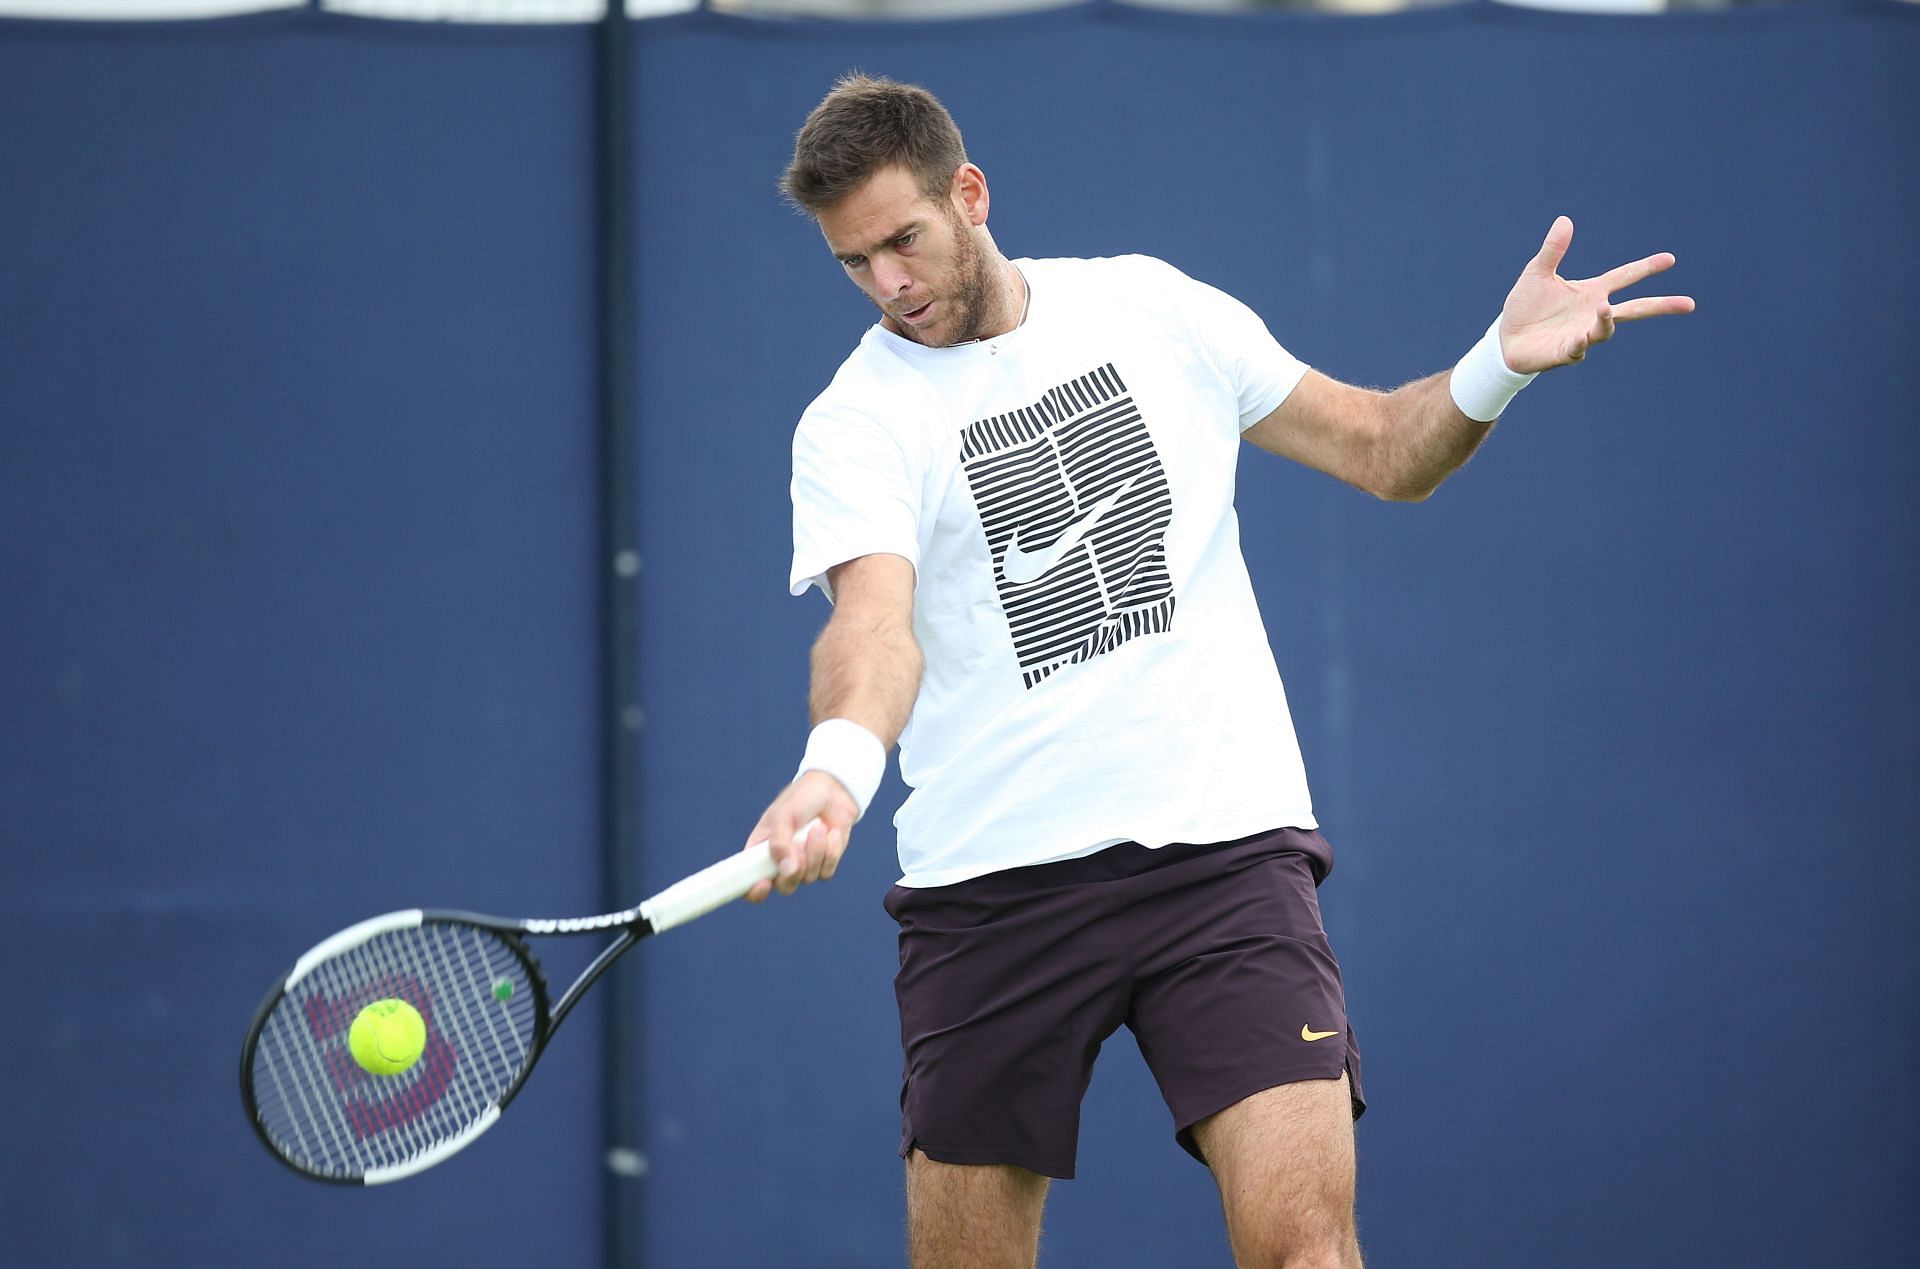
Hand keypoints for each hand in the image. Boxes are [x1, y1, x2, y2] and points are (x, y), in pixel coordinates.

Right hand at [742, 769, 859, 902]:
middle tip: (799, 843)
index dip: (753, 891)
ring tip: (817, 828)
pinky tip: (831, 833)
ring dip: (815, 852)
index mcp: (760, 851)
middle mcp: (780, 862)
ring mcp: (803, 865)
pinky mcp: (824, 864)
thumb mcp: (784, 814)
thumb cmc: (801, 799)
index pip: (748, 882)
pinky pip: (826, 872)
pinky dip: (831, 852)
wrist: (833, 790)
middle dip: (795, 869)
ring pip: (808, 878)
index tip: (764, 884)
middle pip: (784, 887)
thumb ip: (780, 842)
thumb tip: (787, 870)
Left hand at [1498, 216, 1694, 374]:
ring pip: (1606, 330)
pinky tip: (1579, 338)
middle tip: (1689, 303)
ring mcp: (1583, 334)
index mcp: (1591, 292)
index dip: (1646, 268)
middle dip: (1661, 306)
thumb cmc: (1526, 306)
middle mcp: (1593, 313)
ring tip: (1605, 309)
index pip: (1625, 277)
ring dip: (1607, 321)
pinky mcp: (1566, 352)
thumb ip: (1553, 250)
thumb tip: (1564, 220)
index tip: (1670, 259)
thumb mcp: (1538, 273)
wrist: (1507, 339)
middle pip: (1635, 309)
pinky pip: (1578, 349)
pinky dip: (1580, 343)